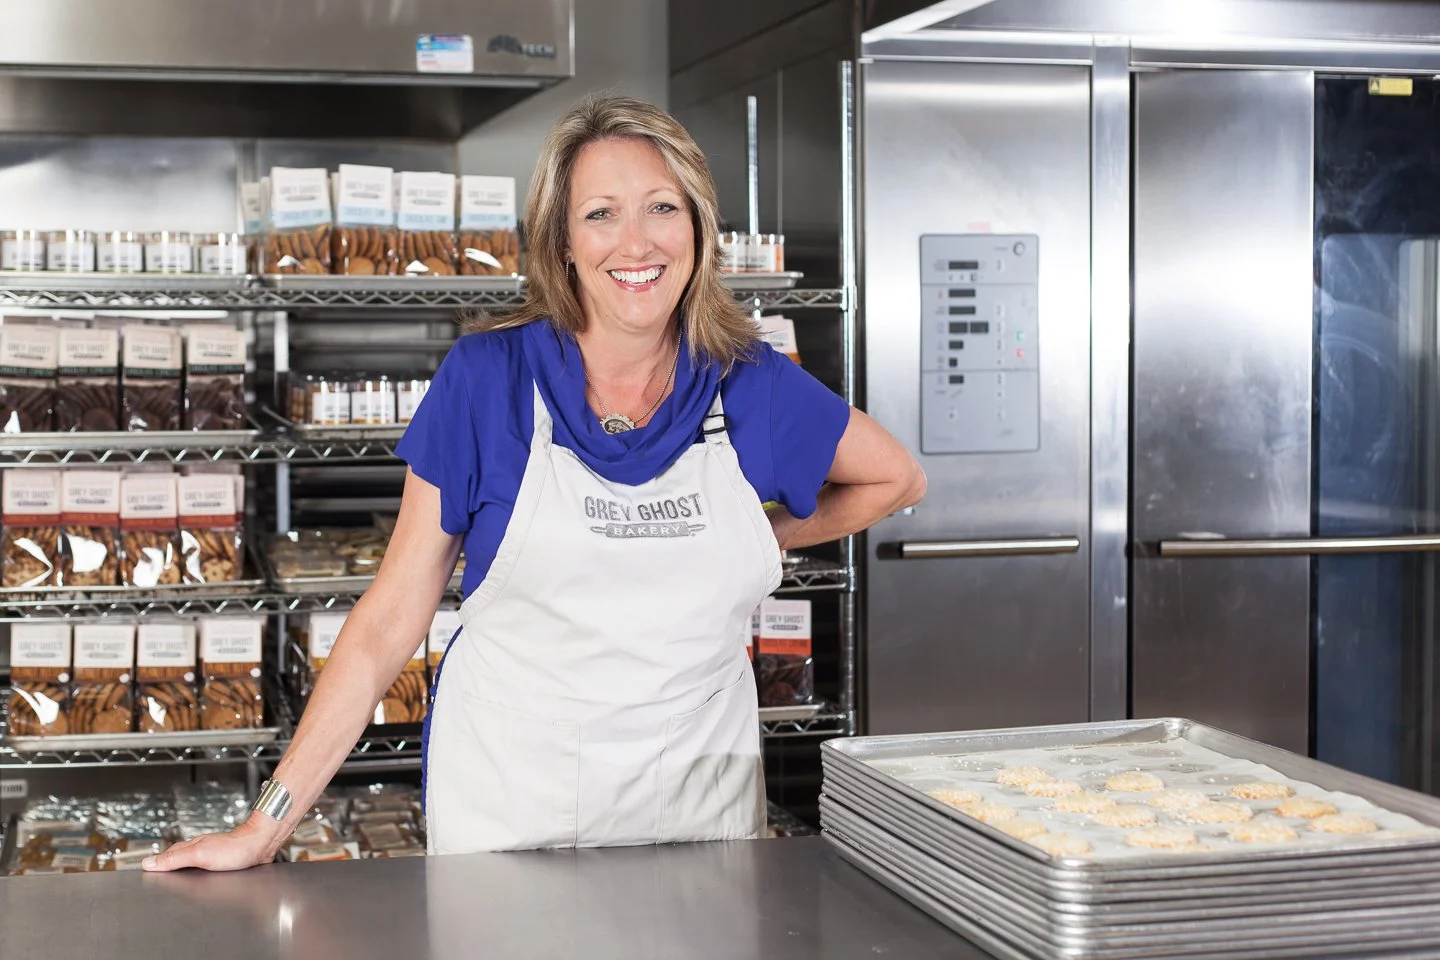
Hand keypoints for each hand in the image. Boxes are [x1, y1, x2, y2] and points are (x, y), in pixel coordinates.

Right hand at [143, 812, 290, 872]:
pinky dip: (197, 875)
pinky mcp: (224, 863)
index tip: (143, 871)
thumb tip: (148, 863)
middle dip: (167, 868)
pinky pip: (204, 869)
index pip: (166, 856)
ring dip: (182, 871)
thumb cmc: (236, 849)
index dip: (155, 865)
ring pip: (191, 863)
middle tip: (154, 874)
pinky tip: (199, 879)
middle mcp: (200, 849)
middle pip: (178, 859)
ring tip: (171, 877)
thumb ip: (174, 859)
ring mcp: (212, 855)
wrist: (261, 845)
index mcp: (191, 847)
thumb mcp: (199, 855)